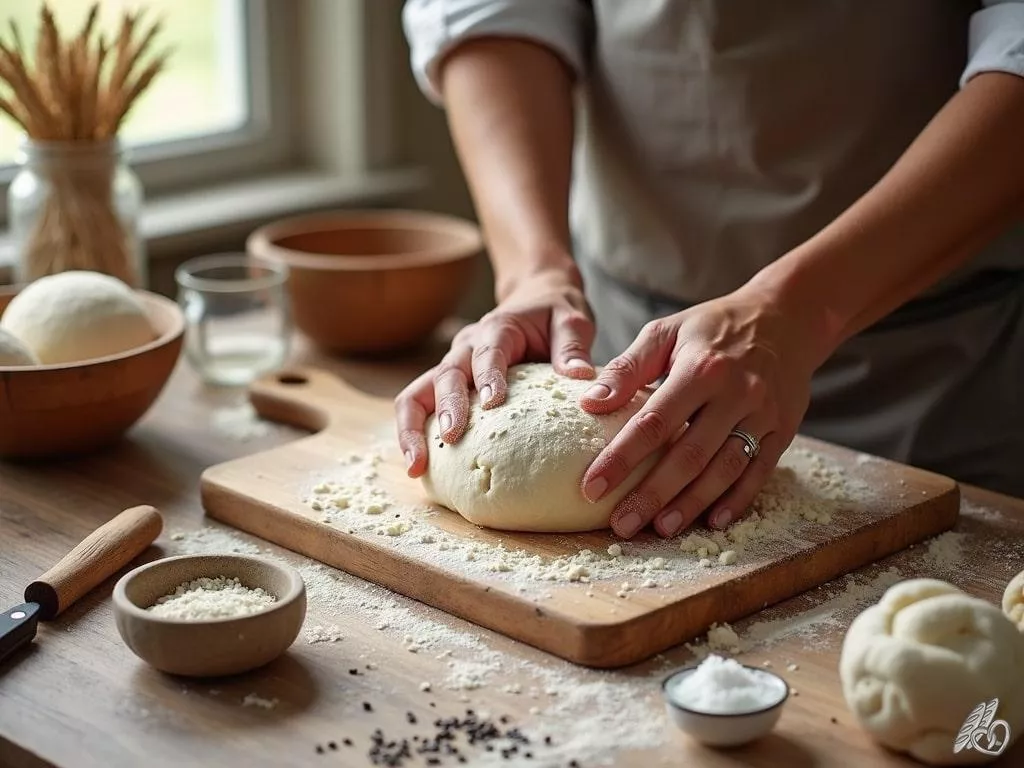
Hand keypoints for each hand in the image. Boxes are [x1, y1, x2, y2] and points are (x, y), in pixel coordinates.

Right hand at [396, 268, 595, 476]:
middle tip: (451, 437)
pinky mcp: (450, 384)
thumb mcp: (571, 321)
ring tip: (416, 465)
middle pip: (446, 374)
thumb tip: (581, 376)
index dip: (488, 375)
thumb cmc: (553, 315)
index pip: (489, 352)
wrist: (535, 300)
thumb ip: (573, 346)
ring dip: (413, 428)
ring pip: (419, 392)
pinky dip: (415, 434)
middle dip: (446, 406)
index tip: (492, 402)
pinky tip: (419, 467)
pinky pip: (420, 406)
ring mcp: (454, 365)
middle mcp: (467, 346)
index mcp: (498, 328)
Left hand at [578, 287, 820, 538]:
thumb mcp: (666, 332)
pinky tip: (712, 521)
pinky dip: (737, 500)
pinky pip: (760, 471)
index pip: (654, 422)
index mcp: (700, 368)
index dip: (621, 458)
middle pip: (689, 454)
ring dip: (692, 503)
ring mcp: (763, 415)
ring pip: (725, 469)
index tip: (592, 487)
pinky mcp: (784, 430)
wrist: (785, 317)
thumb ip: (626, 368)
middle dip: (652, 494)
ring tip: (660, 528)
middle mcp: (736, 394)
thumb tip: (587, 403)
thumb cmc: (712, 328)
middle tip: (621, 524)